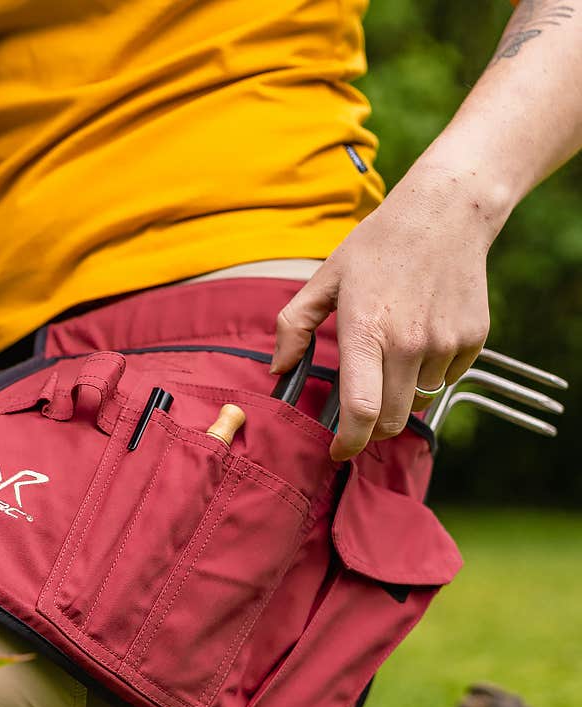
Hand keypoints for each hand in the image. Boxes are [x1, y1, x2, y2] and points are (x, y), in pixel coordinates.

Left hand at [272, 165, 499, 459]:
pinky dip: (431, 373)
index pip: (360, 411)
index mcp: (366, 332)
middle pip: (391, 421)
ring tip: (392, 356)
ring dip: (402, 395)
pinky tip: (422, 337)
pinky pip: (447, 378)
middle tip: (359, 416)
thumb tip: (277, 369)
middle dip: (371, 429)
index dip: (348, 443)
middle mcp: (409, 344)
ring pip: (419, 401)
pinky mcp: (473, 340)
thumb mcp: (325, 279)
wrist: (446, 213)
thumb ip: (293, 327)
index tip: (338, 451)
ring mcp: (445, 344)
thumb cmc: (377, 245)